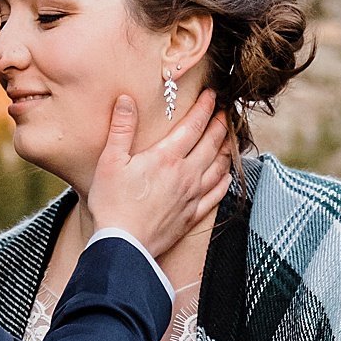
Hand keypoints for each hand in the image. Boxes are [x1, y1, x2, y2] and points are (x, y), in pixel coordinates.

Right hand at [86, 90, 231, 259]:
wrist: (123, 245)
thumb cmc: (112, 203)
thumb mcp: (110, 161)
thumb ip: (121, 129)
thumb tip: (126, 99)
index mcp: (167, 157)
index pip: (194, 126)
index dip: (205, 108)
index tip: (212, 95)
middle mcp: (186, 174)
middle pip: (212, 144)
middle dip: (220, 125)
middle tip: (225, 112)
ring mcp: (192, 196)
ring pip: (219, 168)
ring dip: (226, 150)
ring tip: (230, 138)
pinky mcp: (192, 216)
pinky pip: (216, 195)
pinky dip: (225, 181)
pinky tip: (227, 175)